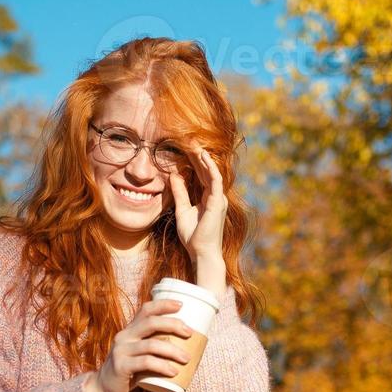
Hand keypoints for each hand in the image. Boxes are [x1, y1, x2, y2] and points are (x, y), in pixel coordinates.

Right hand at [86, 298, 196, 391]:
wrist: (104, 389)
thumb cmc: (130, 371)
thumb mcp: (139, 354)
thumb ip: (154, 347)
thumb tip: (188, 347)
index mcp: (130, 330)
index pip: (146, 310)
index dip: (163, 304)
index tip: (181, 305)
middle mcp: (124, 336)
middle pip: (150, 323)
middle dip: (173, 325)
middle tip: (189, 333)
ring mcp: (121, 351)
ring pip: (151, 345)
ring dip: (172, 351)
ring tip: (186, 359)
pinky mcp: (121, 366)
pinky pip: (145, 363)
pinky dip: (162, 366)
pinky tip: (173, 372)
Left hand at [168, 141, 226, 263]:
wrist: (201, 253)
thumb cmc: (193, 236)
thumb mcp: (182, 210)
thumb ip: (180, 192)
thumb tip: (174, 175)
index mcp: (207, 198)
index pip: (201, 174)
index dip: (194, 160)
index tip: (185, 147)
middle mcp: (215, 196)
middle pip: (206, 170)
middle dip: (198, 155)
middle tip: (189, 139)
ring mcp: (218, 198)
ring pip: (211, 172)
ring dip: (204, 157)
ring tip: (195, 143)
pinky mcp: (217, 202)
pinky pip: (215, 181)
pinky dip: (210, 168)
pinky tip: (204, 157)